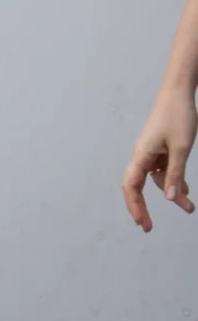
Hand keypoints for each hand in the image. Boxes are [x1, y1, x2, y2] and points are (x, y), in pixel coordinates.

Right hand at [123, 95, 197, 230]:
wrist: (179, 92)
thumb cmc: (178, 116)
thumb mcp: (181, 148)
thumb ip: (175, 175)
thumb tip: (170, 199)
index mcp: (141, 156)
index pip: (131, 187)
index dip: (134, 206)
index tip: (142, 223)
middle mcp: (142, 156)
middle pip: (137, 187)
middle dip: (143, 207)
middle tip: (148, 227)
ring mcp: (151, 152)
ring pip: (156, 180)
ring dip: (171, 194)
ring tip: (189, 208)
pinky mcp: (161, 149)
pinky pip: (165, 170)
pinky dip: (175, 181)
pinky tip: (187, 191)